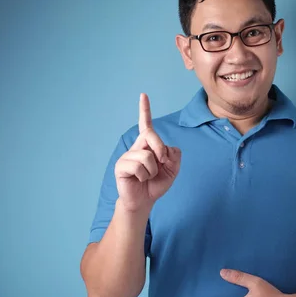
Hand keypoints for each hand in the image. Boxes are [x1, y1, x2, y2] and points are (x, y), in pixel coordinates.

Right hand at [114, 93, 181, 212]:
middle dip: (161, 150)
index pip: (146, 124)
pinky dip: (145, 176)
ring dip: (153, 170)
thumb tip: (165, 150)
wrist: (144, 202)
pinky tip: (139, 180)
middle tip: (162, 163)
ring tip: (147, 177)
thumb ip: (174, 156)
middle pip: (151, 135)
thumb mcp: (173, 169)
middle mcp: (136, 147)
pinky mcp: (121, 166)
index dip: (145, 109)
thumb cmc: (156, 184)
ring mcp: (127, 156)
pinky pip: (138, 167)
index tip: (143, 95)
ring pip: (147, 156)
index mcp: (148, 145)